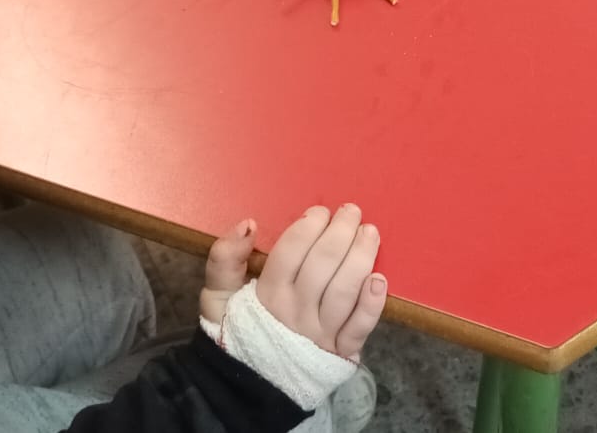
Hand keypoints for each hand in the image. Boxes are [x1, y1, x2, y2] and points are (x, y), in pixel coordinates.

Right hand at [202, 205, 386, 359]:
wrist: (250, 385)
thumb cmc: (240, 330)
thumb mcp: (217, 296)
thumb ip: (224, 259)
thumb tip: (247, 223)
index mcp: (266, 294)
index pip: (291, 253)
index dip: (308, 227)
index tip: (320, 212)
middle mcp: (296, 311)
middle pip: (322, 265)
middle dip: (340, 232)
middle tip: (352, 212)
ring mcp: (320, 332)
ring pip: (344, 290)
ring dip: (361, 257)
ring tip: (370, 233)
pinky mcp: (341, 351)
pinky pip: (360, 327)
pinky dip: (372, 303)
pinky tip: (380, 279)